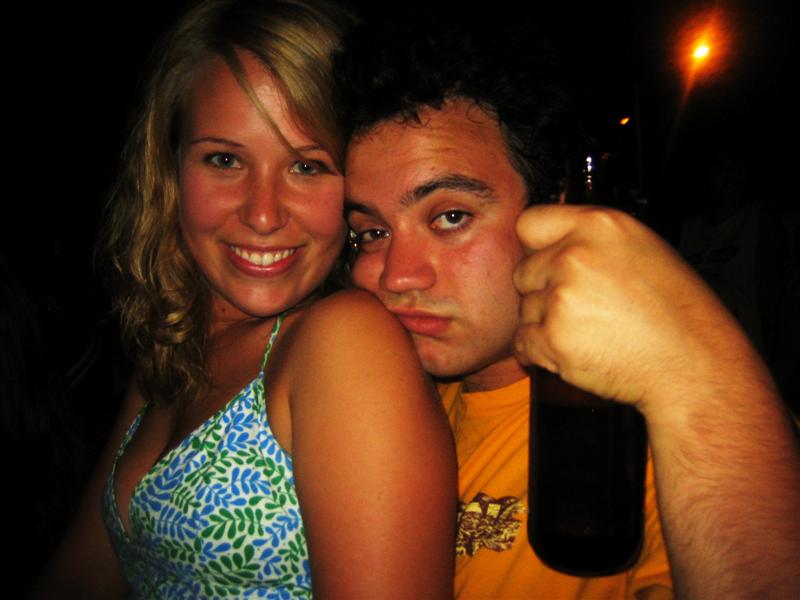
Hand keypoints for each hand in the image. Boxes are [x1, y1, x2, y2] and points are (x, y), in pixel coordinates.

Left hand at [512, 204, 749, 413]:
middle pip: (522, 271)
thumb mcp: (640, 248)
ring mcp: (561, 296)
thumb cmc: (673, 311)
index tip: (548, 264)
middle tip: (583, 308)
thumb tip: (548, 238)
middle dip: (542, 291)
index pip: (529, 223)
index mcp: (599, 225)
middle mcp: (575, 255)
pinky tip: (577, 350)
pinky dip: (541, 351)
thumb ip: (590, 239)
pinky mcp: (553, 336)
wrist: (692, 365)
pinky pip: (523, 342)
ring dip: (545, 324)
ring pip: (524, 309)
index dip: (536, 248)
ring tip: (590, 332)